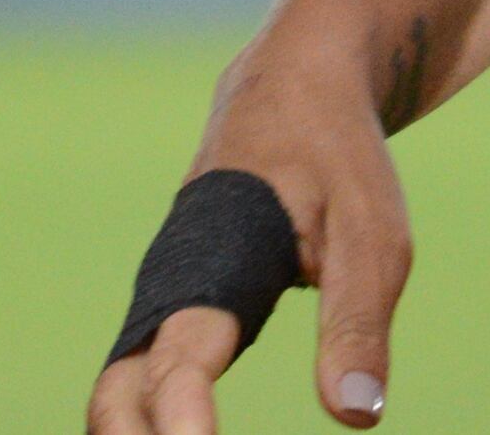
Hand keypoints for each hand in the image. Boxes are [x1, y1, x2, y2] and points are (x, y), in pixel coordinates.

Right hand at [90, 67, 412, 434]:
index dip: (180, 421)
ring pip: (121, 390)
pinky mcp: (173, 308)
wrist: (294, 87)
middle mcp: (169, 285)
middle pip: (117, 391)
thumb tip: (356, 417)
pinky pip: (142, 381)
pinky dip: (149, 426)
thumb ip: (358, 324)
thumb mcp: (372, 233)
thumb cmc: (337, 159)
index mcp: (213, 262)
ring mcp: (162, 297)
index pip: (180, 363)